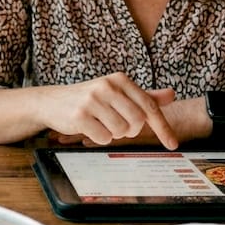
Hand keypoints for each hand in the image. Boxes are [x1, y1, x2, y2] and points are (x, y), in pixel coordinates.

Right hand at [37, 74, 178, 149]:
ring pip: (121, 131)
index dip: (163, 127)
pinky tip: (89, 128)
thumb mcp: (116, 93)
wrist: (51, 102)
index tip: (173, 144)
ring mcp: (92, 100)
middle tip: (117, 126)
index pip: (149, 106)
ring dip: (113, 134)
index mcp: (119, 79)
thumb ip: (144, 96)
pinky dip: (99, 138)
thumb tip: (172, 95)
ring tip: (100, 124)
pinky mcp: (80, 116)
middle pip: (138, 121)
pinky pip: (103, 138)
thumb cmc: (88, 99)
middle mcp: (107, 86)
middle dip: (130, 130)